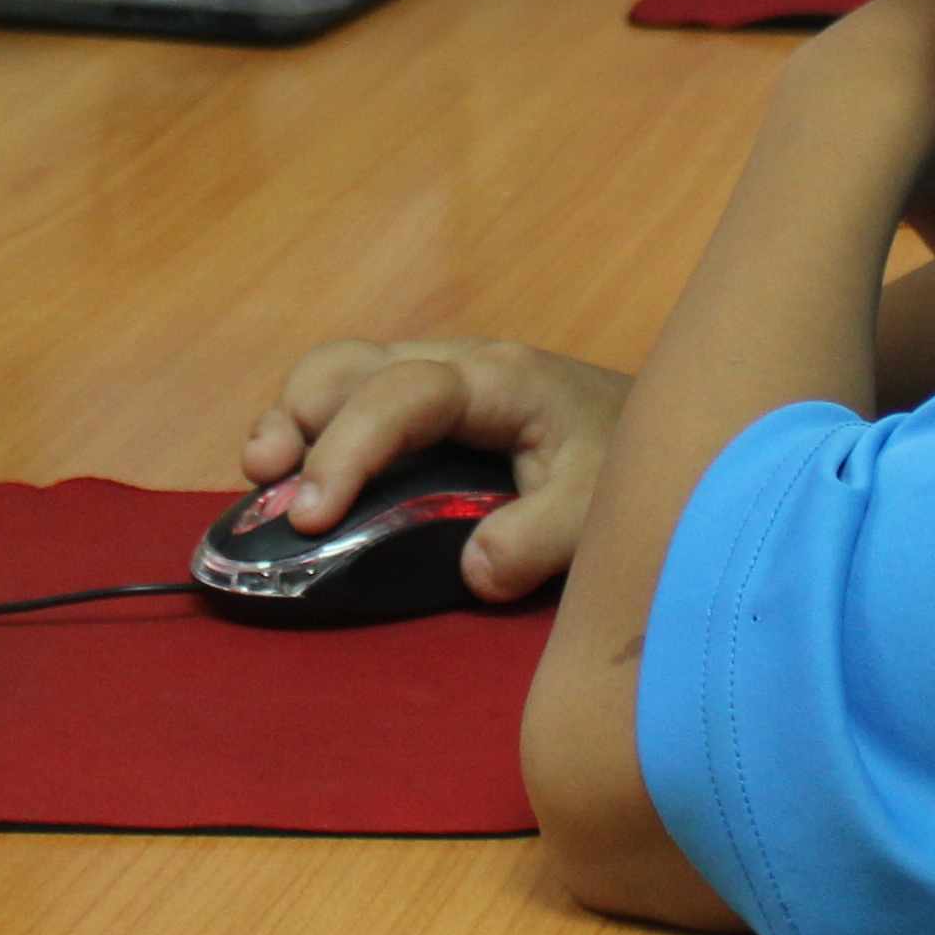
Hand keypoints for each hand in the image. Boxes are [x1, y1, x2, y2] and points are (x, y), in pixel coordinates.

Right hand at [239, 335, 630, 601]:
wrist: (669, 428)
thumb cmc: (626, 461)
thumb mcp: (601, 506)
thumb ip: (541, 539)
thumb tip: (473, 569)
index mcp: (495, 382)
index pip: (401, 395)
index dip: (349, 448)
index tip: (313, 516)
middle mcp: (452, 365)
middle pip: (348, 365)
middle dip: (296, 418)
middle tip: (270, 485)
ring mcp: (433, 379)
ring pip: (337, 374)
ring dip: (290, 420)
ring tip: (264, 478)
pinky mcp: (425, 405)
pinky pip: (349, 399)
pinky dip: (310, 432)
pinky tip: (295, 481)